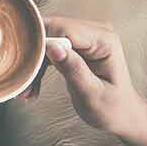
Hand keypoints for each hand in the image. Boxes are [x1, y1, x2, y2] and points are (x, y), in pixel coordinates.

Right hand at [20, 15, 144, 137]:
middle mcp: (94, 31)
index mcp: (104, 40)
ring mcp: (84, 36)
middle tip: (24, 84)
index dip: (41, 44)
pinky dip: (38, 65)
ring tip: (27, 91)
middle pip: (51, 31)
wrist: (122, 115)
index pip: (64, 30)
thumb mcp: (92, 95)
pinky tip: (33, 86)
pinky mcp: (74, 43)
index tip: (27, 68)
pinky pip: (47, 46)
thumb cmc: (112, 109)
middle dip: (34, 56)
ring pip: (45, 38)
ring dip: (34, 64)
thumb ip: (74, 70)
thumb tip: (53, 47)